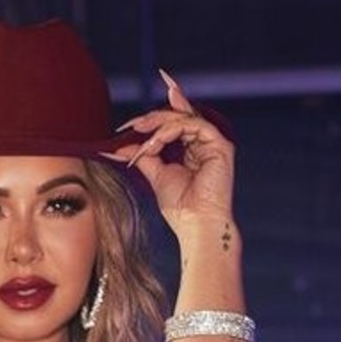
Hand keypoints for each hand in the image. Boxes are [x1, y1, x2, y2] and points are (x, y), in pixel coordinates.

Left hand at [107, 71, 234, 228]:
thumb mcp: (155, 174)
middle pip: (178, 117)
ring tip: (142, 134)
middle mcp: (203, 144)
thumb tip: (119, 146)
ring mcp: (213, 144)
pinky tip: (156, 140)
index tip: (126, 126)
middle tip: (132, 125)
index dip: (151, 121)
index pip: (172, 125)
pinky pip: (195, 124)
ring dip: (159, 124)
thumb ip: (143, 156)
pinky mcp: (220, 145)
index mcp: (191, 150)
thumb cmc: (180, 207)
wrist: (195, 224)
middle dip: (153, 118)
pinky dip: (172, 129)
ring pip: (185, 118)